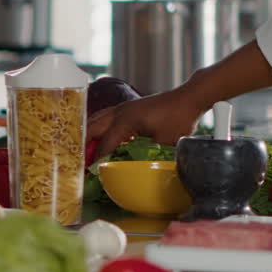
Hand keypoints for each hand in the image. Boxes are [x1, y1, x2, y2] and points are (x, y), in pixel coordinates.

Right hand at [87, 85, 206, 158]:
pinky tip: (104, 140)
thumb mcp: (164, 143)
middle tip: (81, 161)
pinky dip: (100, 129)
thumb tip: (137, 170)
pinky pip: (105, 118)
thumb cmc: (179, 118)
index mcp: (125, 121)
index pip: (105, 145)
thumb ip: (147, 156)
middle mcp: (119, 112)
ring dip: (90, 135)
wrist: (190, 97)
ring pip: (96, 120)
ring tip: (87, 150)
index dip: (98, 161)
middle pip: (91, 128)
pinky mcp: (128, 107)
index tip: (92, 174)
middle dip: (84, 146)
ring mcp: (123, 107)